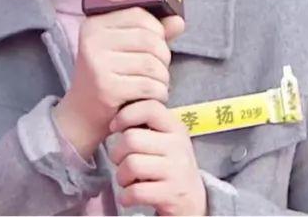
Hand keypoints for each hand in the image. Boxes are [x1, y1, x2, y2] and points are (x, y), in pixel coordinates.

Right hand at [53, 8, 184, 158]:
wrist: (83, 114)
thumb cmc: (109, 76)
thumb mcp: (126, 49)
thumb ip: (152, 33)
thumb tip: (178, 21)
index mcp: (95, 24)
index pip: (139, 15)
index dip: (158, 30)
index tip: (157, 46)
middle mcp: (93, 40)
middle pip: (149, 39)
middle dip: (164, 57)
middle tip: (160, 70)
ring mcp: (97, 64)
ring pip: (151, 64)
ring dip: (163, 78)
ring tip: (157, 84)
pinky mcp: (106, 88)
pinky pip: (148, 86)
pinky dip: (159, 93)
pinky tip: (154, 97)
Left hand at [109, 99, 205, 215]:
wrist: (193, 200)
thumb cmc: (169, 165)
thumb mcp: (165, 140)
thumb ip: (147, 126)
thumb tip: (117, 113)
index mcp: (176, 128)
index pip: (149, 108)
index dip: (126, 115)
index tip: (115, 127)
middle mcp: (178, 146)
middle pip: (131, 139)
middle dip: (117, 153)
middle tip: (120, 161)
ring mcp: (176, 170)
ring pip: (131, 164)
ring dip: (121, 176)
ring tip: (126, 180)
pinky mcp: (171, 194)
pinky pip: (135, 191)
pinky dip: (126, 197)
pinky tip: (129, 196)